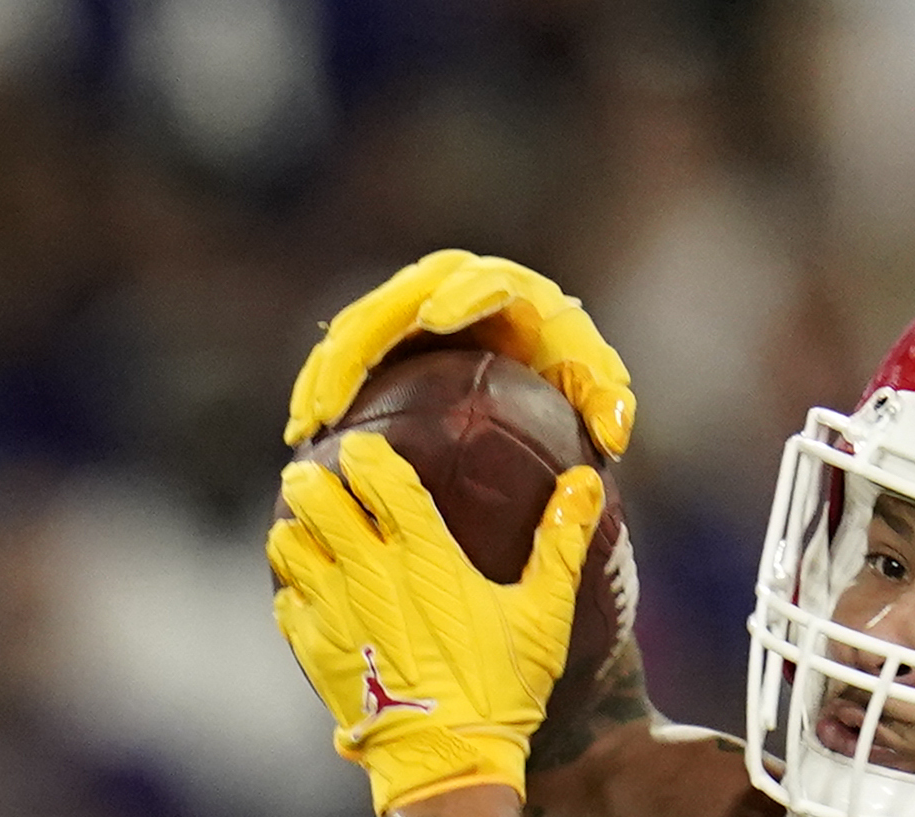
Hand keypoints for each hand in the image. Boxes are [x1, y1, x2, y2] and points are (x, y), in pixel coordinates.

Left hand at [270, 437, 603, 813]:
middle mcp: (369, 573)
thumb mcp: (544, 616)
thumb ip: (560, 542)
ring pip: (288, 546)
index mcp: (424, 555)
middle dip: (312, 482)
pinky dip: (291, 590)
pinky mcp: (315, 651)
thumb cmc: (502, 689)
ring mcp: (334, 612)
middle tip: (315, 479)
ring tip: (303, 528)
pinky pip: (285, 603)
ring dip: (294, 530)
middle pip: (317, 500)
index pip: (380, 477)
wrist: (449, 762)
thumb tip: (587, 480)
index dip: (364, 455)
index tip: (361, 449)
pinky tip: (305, 592)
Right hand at [285, 248, 635, 454]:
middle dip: (363, 342)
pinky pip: (340, 355)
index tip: (436, 318)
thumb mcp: (596, 389)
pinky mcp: (378, 329)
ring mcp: (405, 303)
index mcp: (504, 286)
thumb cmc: (567, 378)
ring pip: (354, 329)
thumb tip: (613, 435)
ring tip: (307, 423)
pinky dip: (318, 390)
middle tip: (342, 392)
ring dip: (325, 373)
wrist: (530, 361)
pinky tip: (301, 436)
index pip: (479, 282)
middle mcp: (445, 283)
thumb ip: (607, 402)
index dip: (457, 292)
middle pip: (394, 304)